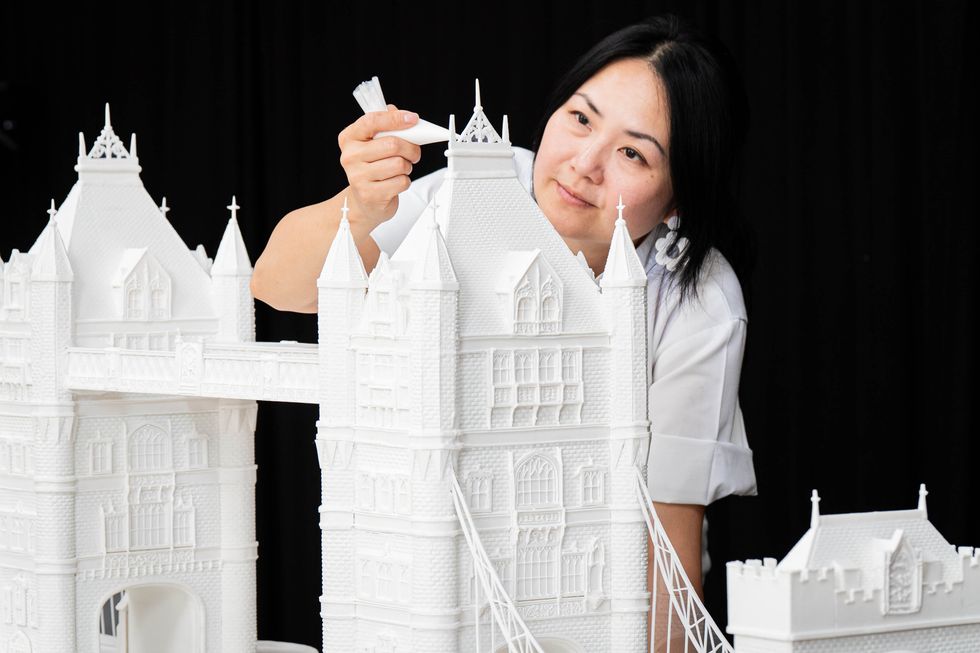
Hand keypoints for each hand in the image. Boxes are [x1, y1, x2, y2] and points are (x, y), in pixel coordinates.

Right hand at [338, 105, 421, 228]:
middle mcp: (350, 156)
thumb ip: (385, 126)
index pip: (372, 121)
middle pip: (392, 144)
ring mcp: (358, 177)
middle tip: (413, 152)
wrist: (364, 201)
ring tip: (401, 169)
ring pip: (399, 164)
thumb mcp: (374, 144)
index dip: (395, 119)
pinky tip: (395, 182)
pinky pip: (401, 182)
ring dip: (407, 166)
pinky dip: (405, 182)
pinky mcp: (370, 194)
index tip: (413, 119)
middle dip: (410, 148)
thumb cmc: (372, 168)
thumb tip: (399, 112)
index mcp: (349, 138)